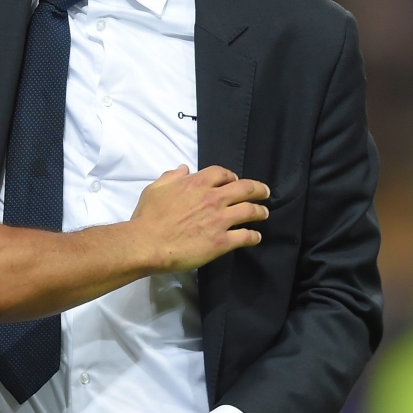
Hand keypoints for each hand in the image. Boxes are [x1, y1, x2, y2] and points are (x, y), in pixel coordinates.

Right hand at [131, 164, 268, 272]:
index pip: (223, 173)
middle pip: (245, 188)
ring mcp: (220, 220)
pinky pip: (245, 236)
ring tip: (264, 213)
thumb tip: (183, 169)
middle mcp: (213, 199)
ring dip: (260, 211)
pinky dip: (253, 236)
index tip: (234, 180)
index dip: (231, 176)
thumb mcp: (155, 189)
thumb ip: (171, 177)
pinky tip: (256, 237)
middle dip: (258, 189)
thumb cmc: (148, 216)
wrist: (147, 243)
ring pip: (250, 211)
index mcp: (197, 183)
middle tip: (264, 192)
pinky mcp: (221, 242)